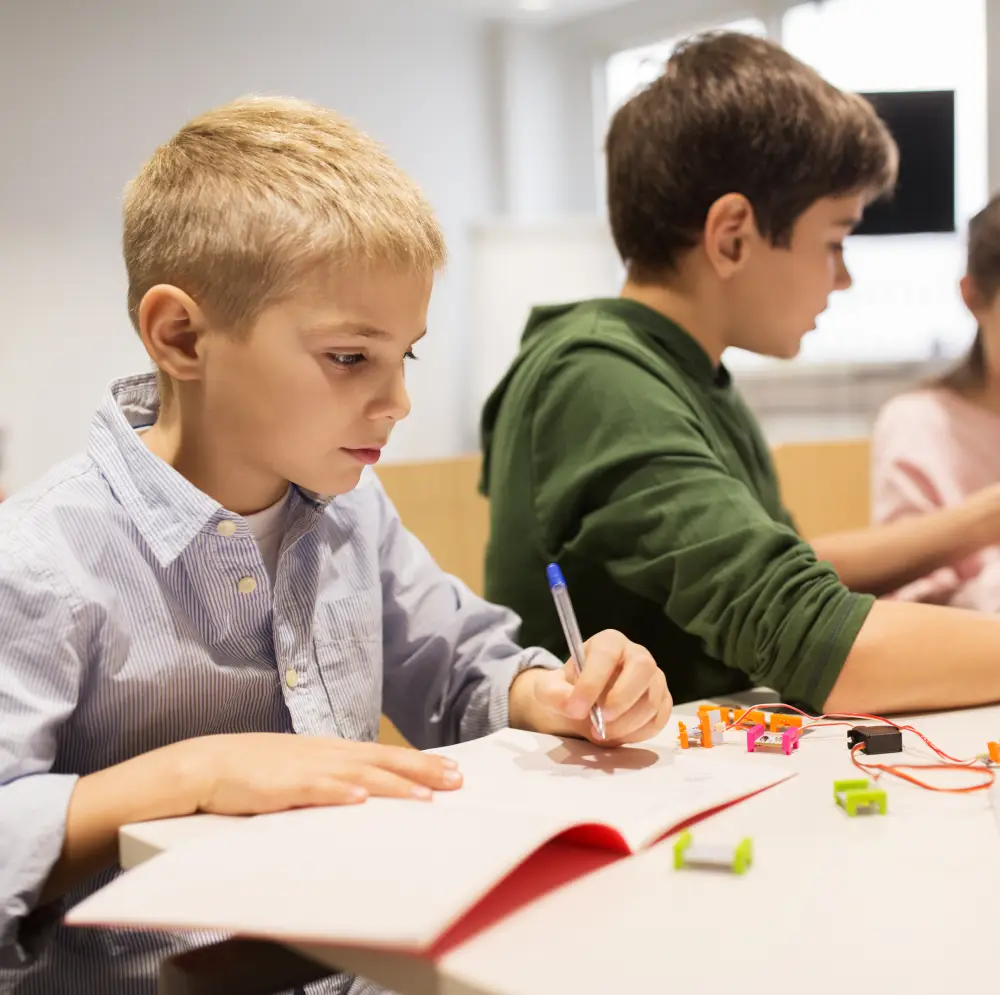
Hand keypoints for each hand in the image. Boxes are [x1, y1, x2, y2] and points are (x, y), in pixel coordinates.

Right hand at [179, 733, 463, 812]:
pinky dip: (340, 793)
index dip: (419, 761)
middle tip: (457, 779)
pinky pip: (316, 790)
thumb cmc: (252, 771)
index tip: (450, 769)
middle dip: (422, 770)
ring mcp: (306, 768)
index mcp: (331, 750)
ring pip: (360, 775)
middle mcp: (326, 755)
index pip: (385, 755)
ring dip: (394, 784)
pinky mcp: (282, 786)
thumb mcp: (299, 770)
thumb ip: (330, 778)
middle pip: (384, 761)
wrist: (206, 764)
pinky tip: (361, 799)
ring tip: (426, 795)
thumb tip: (362, 792)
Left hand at [508, 630, 670, 744]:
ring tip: (600, 733)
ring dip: (626, 724)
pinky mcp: (662, 702)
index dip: (592, 682)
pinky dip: (637, 734)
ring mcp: (654, 678)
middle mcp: (637, 654)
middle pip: (643, 668)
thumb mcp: (549, 689)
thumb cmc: (568, 690)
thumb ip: (554, 694)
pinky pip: (658, 720)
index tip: (576, 708)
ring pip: (652, 700)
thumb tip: (571, 705)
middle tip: (599, 722)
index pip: (606, 655)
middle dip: (621, 699)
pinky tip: (616, 735)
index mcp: (609, 643)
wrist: (582, 706)